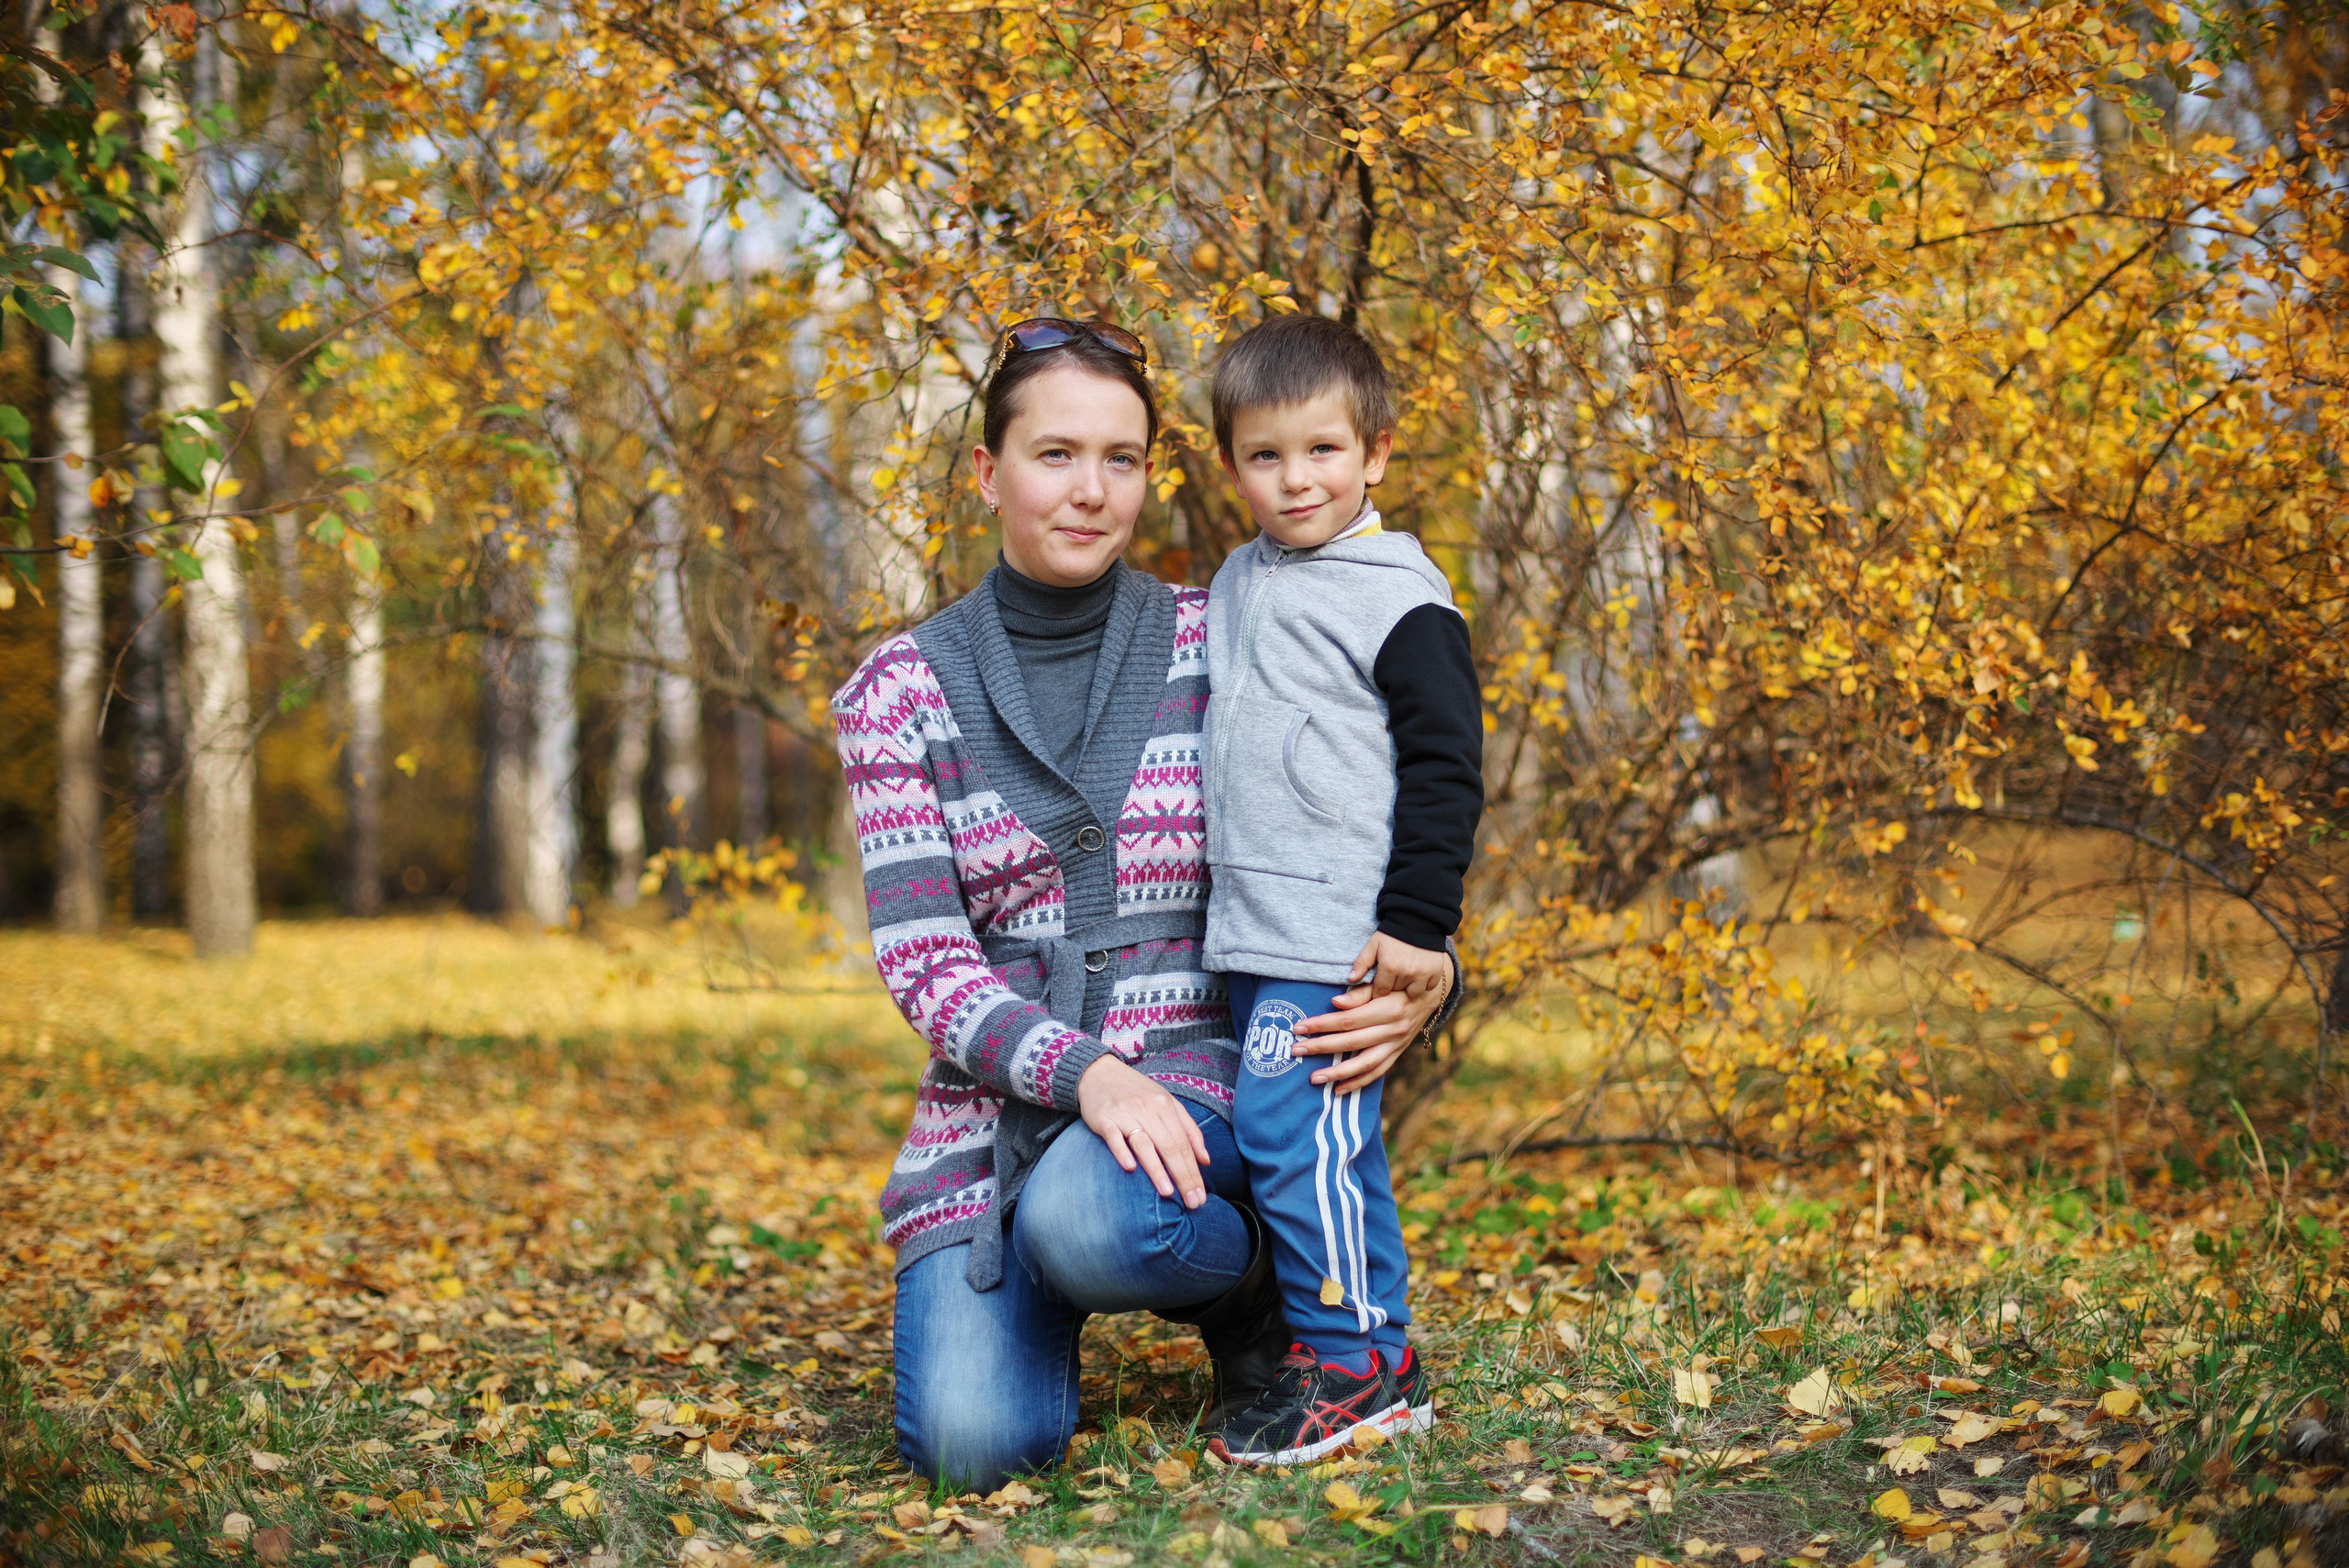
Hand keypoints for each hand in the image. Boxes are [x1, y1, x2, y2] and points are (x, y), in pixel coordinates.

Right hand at [1076, 1055, 1210, 1207]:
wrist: (1098, 1072)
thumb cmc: (1136, 1092)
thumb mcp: (1166, 1103)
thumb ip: (1188, 1130)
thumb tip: (1206, 1160)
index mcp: (1165, 1106)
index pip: (1184, 1144)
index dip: (1193, 1171)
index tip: (1201, 1196)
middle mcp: (1147, 1109)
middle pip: (1169, 1146)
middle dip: (1183, 1176)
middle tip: (1192, 1202)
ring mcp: (1125, 1114)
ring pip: (1144, 1144)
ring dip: (1156, 1169)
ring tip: (1167, 1192)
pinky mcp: (1103, 1118)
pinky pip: (1113, 1137)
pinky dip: (1122, 1152)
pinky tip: (1130, 1168)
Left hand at [1290, 956, 1450, 1091]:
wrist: (1433, 992)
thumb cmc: (1401, 982)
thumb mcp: (1384, 981)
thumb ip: (1361, 993)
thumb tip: (1335, 1003)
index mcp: (1389, 1008)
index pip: (1349, 1019)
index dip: (1322, 1024)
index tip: (1299, 1027)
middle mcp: (1394, 1029)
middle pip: (1352, 1042)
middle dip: (1321, 1047)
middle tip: (1296, 1051)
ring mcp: (1397, 1044)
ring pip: (1365, 1064)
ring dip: (1338, 1073)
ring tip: (1313, 1078)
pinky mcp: (1398, 1053)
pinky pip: (1377, 1072)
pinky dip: (1358, 1082)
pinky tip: (1338, 1090)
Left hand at [1348, 932, 1451, 1002]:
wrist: (1418, 920)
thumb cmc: (1392, 934)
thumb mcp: (1373, 944)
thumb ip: (1361, 962)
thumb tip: (1350, 979)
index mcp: (1390, 967)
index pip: (1380, 991)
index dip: (1378, 989)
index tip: (1380, 983)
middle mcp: (1407, 973)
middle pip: (1396, 992)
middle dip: (1393, 986)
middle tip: (1393, 974)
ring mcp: (1423, 974)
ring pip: (1412, 993)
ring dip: (1408, 986)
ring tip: (1406, 975)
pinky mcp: (1435, 972)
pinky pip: (1428, 987)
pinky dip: (1424, 983)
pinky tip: (1419, 973)